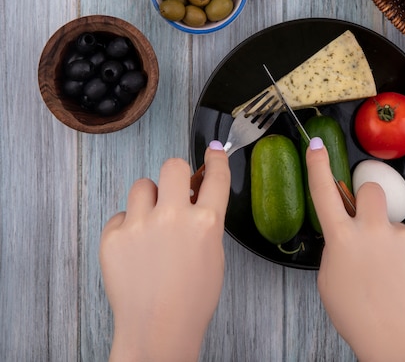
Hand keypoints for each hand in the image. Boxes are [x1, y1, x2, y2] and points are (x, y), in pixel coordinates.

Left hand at [99, 141, 230, 361]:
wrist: (158, 329)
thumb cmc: (191, 300)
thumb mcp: (213, 255)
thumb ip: (206, 221)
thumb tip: (197, 196)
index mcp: (206, 222)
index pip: (215, 176)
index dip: (216, 158)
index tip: (212, 150)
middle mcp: (174, 217)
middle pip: (172, 166)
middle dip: (176, 175)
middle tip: (174, 190)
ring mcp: (141, 224)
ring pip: (142, 185)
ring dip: (149, 198)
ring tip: (151, 223)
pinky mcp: (114, 236)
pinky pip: (121, 214)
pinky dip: (128, 225)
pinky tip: (136, 248)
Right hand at [306, 137, 404, 361]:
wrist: (398, 339)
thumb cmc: (358, 315)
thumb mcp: (329, 279)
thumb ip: (337, 248)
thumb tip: (347, 236)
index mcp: (343, 238)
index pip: (324, 192)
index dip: (319, 166)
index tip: (317, 146)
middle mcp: (372, 231)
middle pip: (371, 190)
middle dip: (368, 199)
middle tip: (368, 223)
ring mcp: (401, 239)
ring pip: (393, 227)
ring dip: (389, 243)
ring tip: (389, 276)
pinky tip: (403, 282)